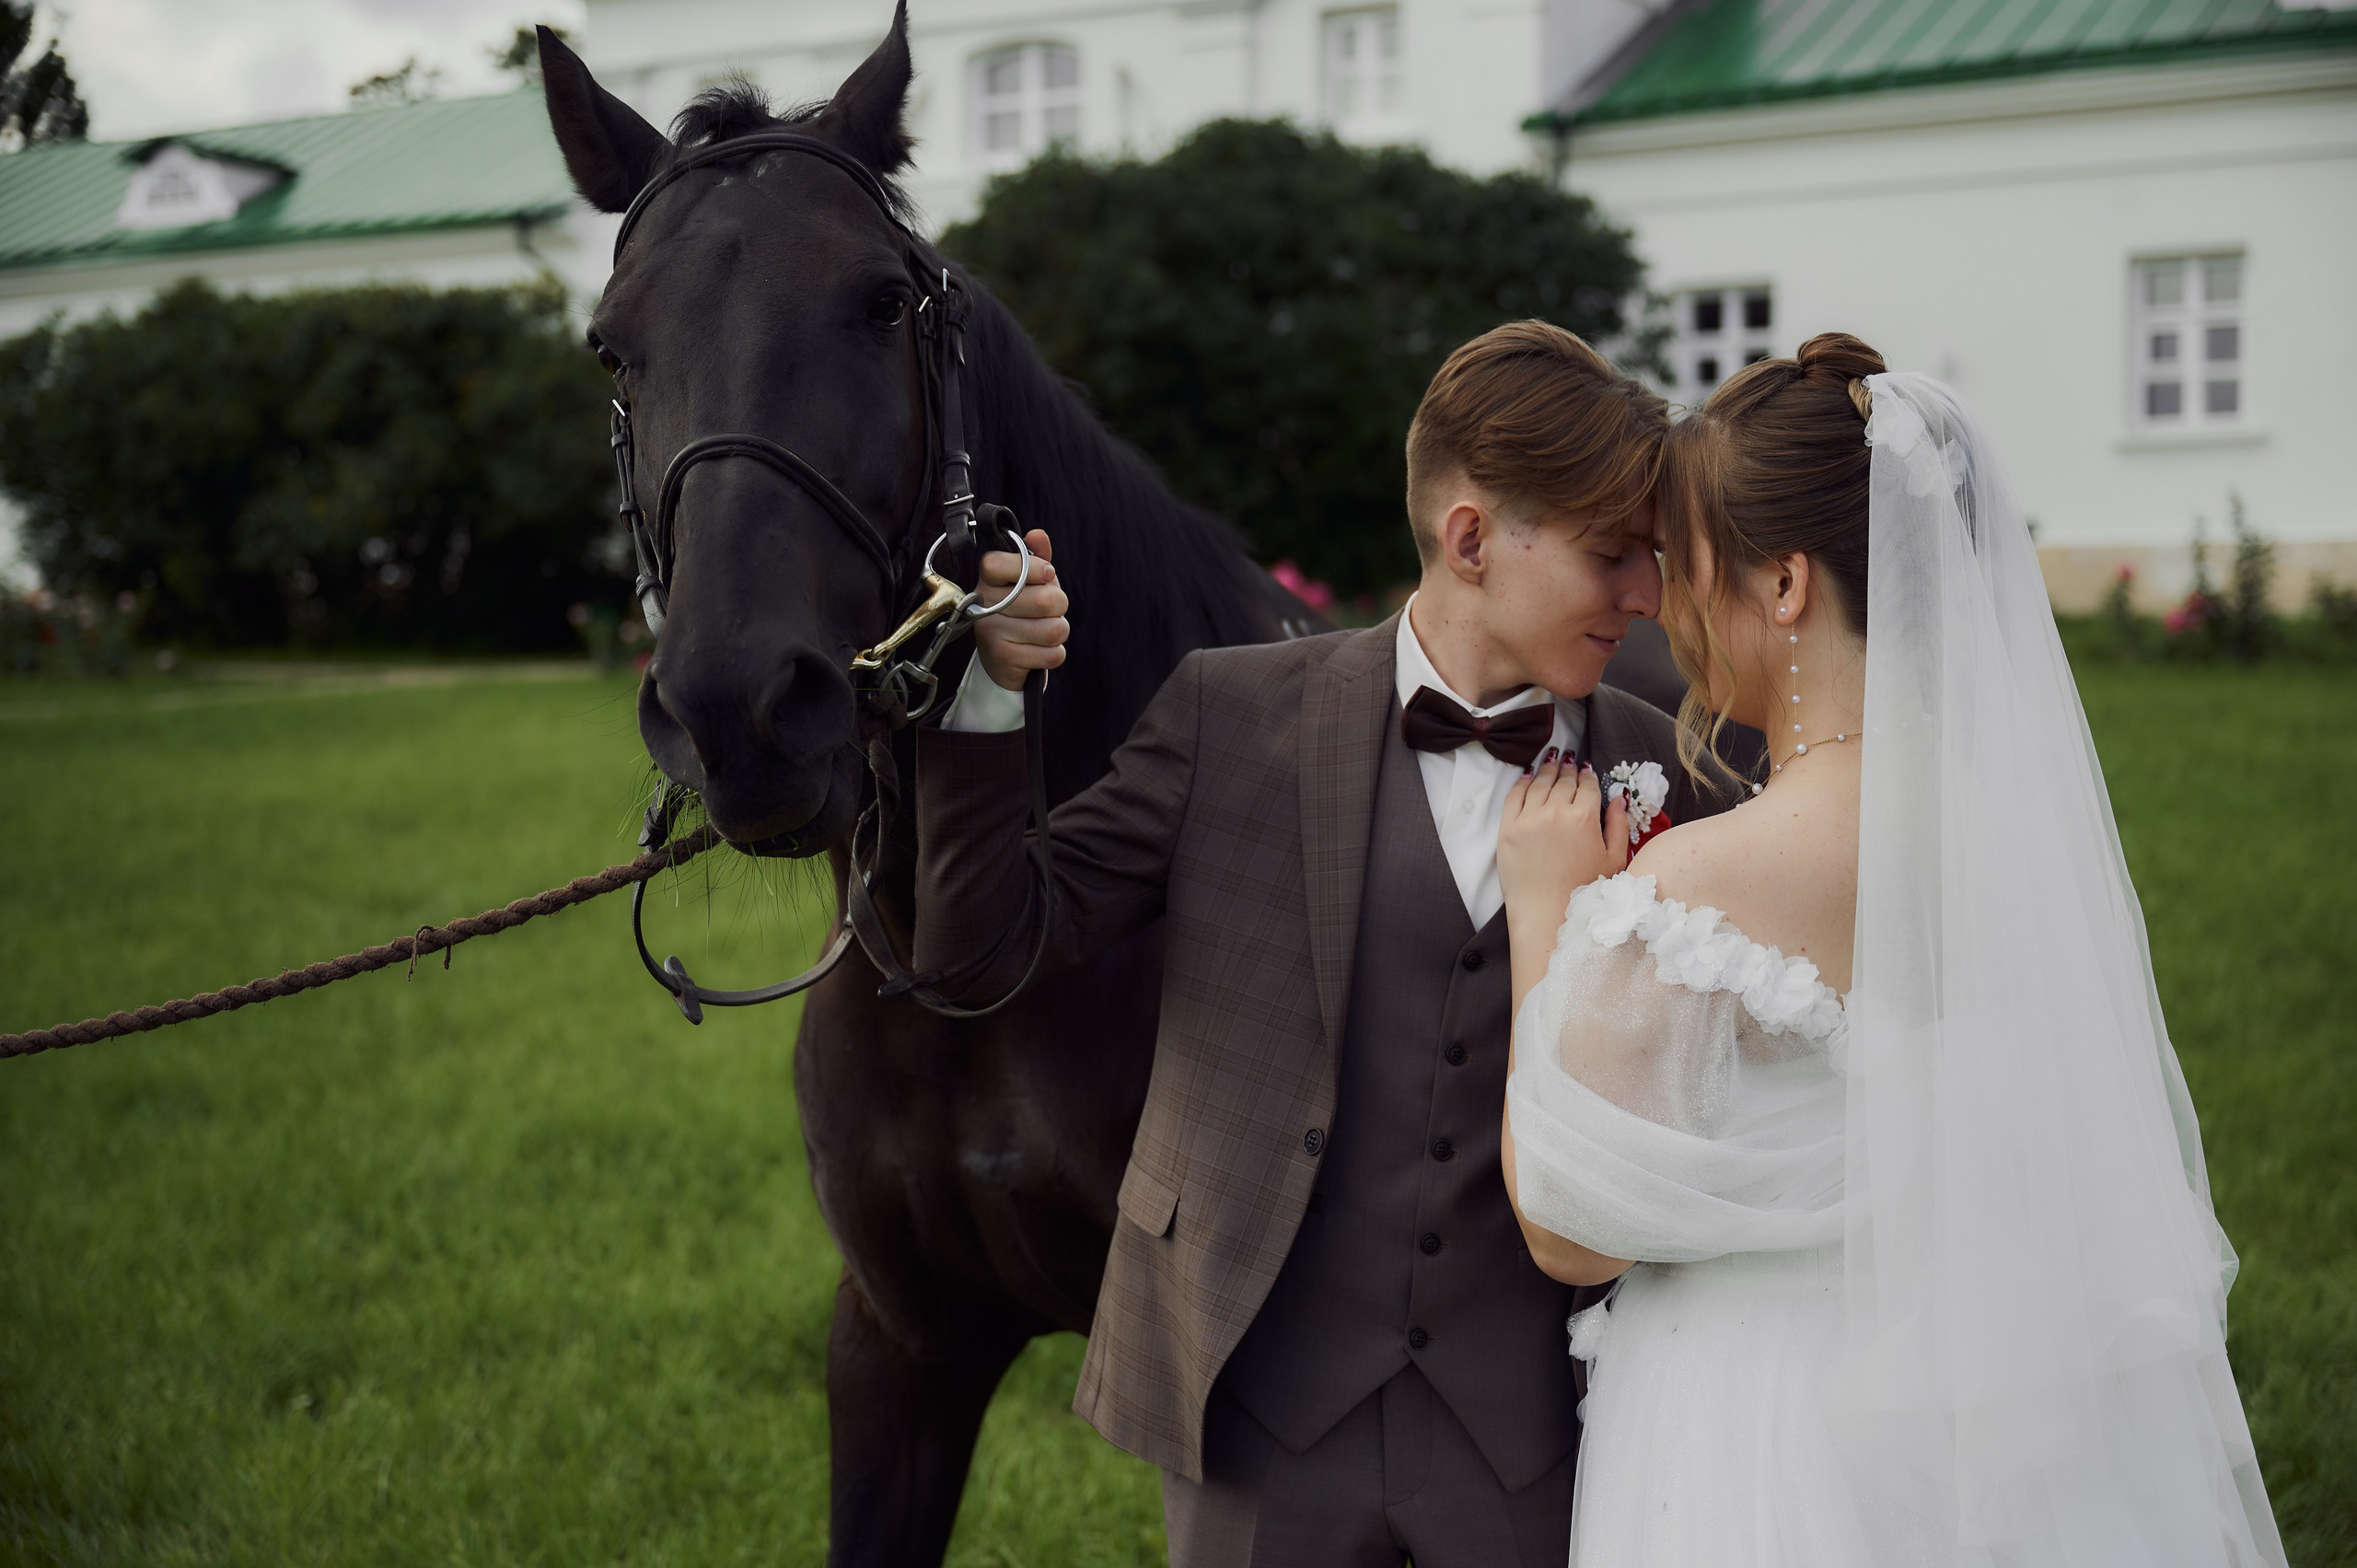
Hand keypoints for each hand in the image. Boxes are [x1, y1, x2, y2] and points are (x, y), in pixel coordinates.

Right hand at [972, 529, 1067, 690]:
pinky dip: (1054, 654)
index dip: (1033, 567)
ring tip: (1044, 631)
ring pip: (1053, 629)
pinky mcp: (1003, 658)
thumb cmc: (1021, 613)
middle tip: (1050, 610)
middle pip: (1045, 600)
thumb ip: (1037, 558)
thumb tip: (1038, 534)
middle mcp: (984, 604)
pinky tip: (1039, 650)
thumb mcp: (1030, 583)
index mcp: (988, 580)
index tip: (1047, 574)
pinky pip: (1053, 654)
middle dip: (1060, 606)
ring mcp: (990, 632)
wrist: (1002, 660)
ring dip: (1059, 631)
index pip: (998, 563)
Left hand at [1497, 753, 1628, 933]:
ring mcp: (1529, 819)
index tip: (1586, 768)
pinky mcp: (1507, 829)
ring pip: (1539, 783)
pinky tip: (1527, 775)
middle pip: (1563, 781)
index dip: (1587, 775)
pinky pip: (1514, 796)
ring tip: (1550, 758)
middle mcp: (1556, 812)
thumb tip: (1619, 797)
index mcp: (1585, 818)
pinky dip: (1521, 782)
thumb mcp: (1615, 859)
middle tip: (1568, 757)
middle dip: (1567, 767)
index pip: (1587, 786)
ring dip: (1546, 768)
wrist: (1546, 916)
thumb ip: (1619, 824)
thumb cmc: (1585, 893)